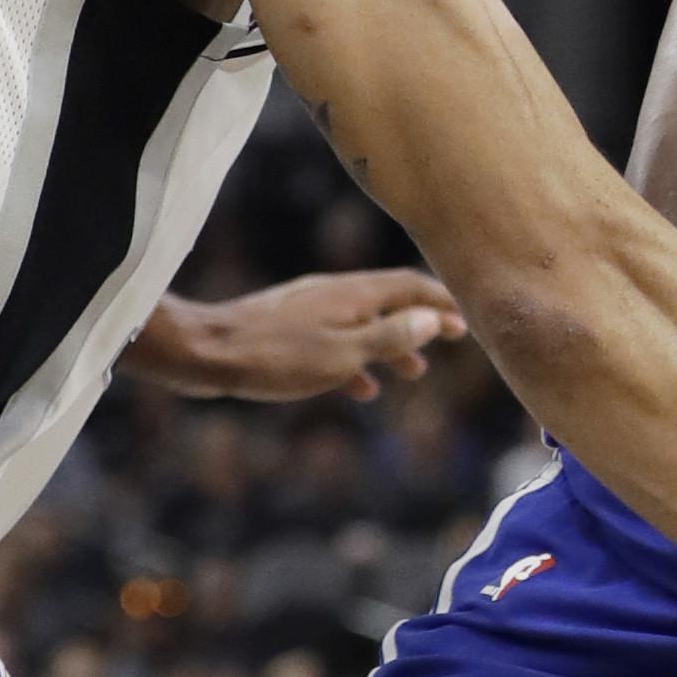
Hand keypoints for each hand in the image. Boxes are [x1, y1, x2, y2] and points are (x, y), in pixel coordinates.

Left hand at [133, 271, 465, 401]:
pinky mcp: (290, 328)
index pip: (411, 287)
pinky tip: (361, 388)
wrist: (208, 352)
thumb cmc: (277, 356)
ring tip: (413, 374)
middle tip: (450, 342)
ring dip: (392, 345)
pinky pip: (337, 340)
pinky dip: (358, 359)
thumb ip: (390, 336)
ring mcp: (311, 310)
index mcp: (354, 295)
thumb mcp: (343, 353)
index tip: (468, 321)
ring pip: (364, 324)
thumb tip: (433, 319)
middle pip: (391, 302)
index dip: (443, 303)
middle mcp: (336, 293)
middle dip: (423, 322)